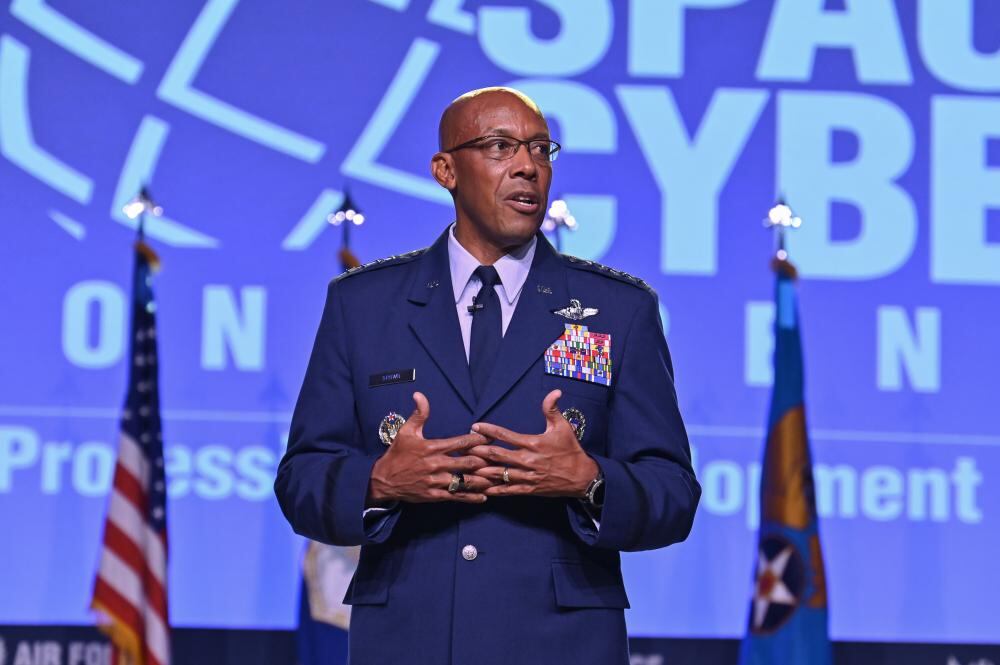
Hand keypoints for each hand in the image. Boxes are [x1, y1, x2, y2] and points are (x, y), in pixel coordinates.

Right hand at [368, 392, 490, 504]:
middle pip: (467, 463)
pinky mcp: (434, 496)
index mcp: (432, 448)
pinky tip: (484, 496)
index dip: (476, 440)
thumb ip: (418, 414)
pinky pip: (456, 496)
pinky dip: (471, 497)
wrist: (383, 481)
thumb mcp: (406, 431)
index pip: (459, 442)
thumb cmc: (397, 454)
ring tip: (497, 478)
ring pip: (464, 481)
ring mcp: (436, 482)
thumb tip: (420, 394)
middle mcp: (436, 465)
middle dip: (484, 461)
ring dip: (482, 480)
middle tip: (498, 459)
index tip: (489, 437)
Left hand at [469, 390, 599, 497]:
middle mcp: (528, 460)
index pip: (506, 435)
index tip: (475, 426)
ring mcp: (527, 477)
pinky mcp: (529, 489)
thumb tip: (554, 391)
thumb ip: (552, 409)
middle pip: (497, 455)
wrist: (582, 477)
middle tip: (463, 448)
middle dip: (479, 451)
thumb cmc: (571, 450)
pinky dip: (494, 489)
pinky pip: (508, 490)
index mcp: (533, 443)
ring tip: (466, 468)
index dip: (489, 430)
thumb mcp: (563, 427)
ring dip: (482, 470)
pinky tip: (481, 488)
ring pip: (499, 474)